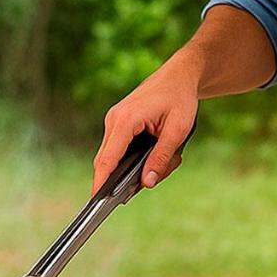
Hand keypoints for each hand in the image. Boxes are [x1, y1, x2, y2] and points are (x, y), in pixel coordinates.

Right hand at [92, 48, 200, 193]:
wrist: (179, 76)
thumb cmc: (179, 98)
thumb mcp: (177, 130)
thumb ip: (162, 157)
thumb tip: (148, 182)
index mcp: (126, 120)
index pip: (108, 157)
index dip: (101, 181)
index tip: (96, 200)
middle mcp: (114, 120)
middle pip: (107, 160)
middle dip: (126, 177)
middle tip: (156, 177)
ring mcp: (114, 122)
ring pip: (114, 157)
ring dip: (135, 167)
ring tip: (168, 160)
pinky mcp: (119, 124)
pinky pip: (119, 149)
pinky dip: (134, 158)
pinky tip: (157, 154)